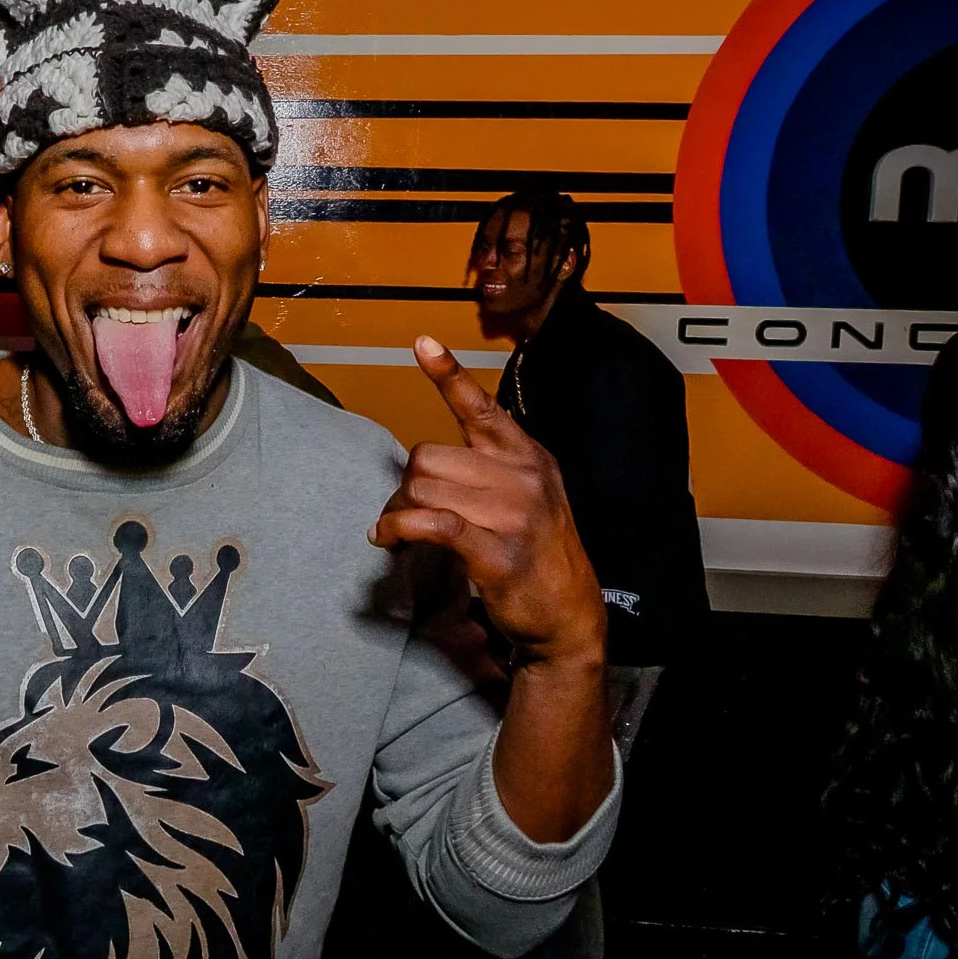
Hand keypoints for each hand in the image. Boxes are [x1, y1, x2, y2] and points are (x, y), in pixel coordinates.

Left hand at [370, 336, 604, 664]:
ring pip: (422, 489)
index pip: (483, 407)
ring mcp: (511, 513)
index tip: (421, 342)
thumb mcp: (529, 498)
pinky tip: (389, 538)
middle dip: (404, 485)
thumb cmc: (537, 554)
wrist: (568, 616)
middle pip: (428, 456)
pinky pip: (430, 523)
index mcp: (528, 456)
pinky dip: (398, 528)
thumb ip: (491, 470)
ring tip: (397, 532)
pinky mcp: (495, 550)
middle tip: (403, 512)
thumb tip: (426, 465)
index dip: (449, 374)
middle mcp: (522, 476)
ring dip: (397, 511)